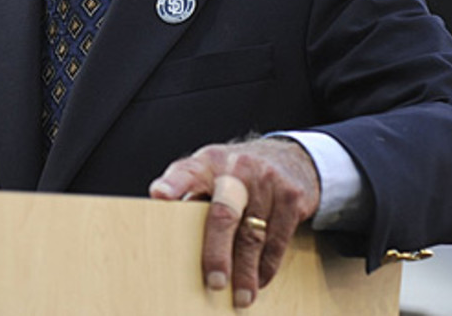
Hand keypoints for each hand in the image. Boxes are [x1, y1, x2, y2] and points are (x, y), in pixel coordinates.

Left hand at [149, 137, 319, 308]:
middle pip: (223, 213)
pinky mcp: (291, 197)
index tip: (160, 195)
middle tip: (214, 282)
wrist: (289, 157)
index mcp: (208, 162)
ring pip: (253, 235)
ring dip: (247, 271)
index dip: (173, 183)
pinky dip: (267, 265)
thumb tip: (170, 227)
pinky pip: (278, 239)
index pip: (186, 171)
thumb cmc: (237, 173)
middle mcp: (237, 167)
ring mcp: (267, 181)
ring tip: (240, 295)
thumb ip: (191, 195)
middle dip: (218, 252)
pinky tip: (260, 279)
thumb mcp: (211, 172)